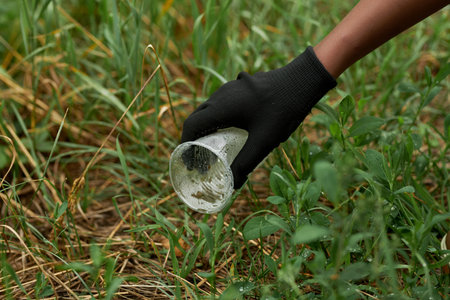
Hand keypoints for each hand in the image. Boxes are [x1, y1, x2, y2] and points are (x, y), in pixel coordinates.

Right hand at [181, 47, 335, 187]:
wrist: (303, 80)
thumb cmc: (282, 111)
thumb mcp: (263, 142)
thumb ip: (246, 163)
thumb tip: (233, 185)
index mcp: (221, 107)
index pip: (191, 125)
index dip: (186, 144)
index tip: (189, 161)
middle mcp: (221, 95)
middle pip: (197, 117)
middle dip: (194, 138)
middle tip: (200, 158)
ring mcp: (230, 88)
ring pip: (209, 109)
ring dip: (206, 127)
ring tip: (213, 146)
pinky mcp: (240, 87)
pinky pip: (220, 103)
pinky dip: (217, 119)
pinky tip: (232, 129)